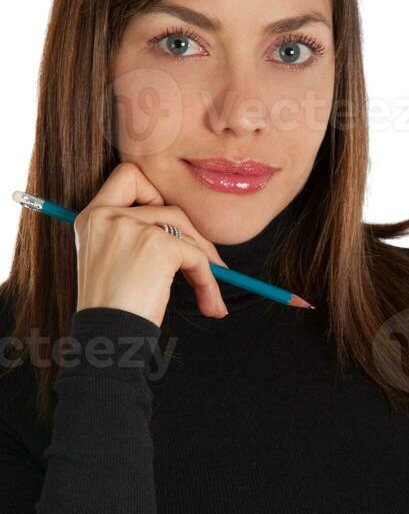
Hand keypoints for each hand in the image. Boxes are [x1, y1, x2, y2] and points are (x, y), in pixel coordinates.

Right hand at [74, 161, 229, 326]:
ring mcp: (133, 228)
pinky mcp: (158, 245)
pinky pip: (197, 257)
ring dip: (205, 263)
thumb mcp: (111, 264)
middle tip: (209, 265)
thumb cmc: (111, 311)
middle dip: (194, 237)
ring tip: (210, 296)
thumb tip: (189, 239)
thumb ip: (134, 239)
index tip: (167, 226)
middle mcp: (108, 216)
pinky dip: (209, 282)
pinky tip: (211, 305)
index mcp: (92, 217)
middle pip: (168, 207)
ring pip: (186, 231)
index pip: (128, 176)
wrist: (107, 337)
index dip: (154, 193)